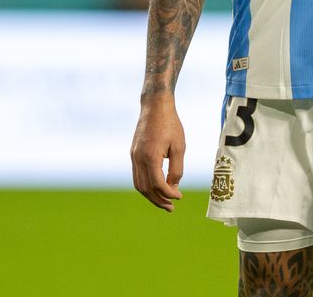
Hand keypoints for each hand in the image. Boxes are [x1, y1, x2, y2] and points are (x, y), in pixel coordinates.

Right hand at [130, 96, 185, 210]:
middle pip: (145, 189)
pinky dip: (146, 185)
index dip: (168, 194)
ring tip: (164, 202)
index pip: (157, 184)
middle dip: (158, 200)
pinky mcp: (133, 153)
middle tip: (171, 207)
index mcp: (151, 156)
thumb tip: (173, 187)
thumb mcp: (179, 146)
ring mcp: (133, 156)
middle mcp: (138, 158)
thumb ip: (177, 169)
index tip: (180, 197)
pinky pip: (137, 175)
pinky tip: (157, 187)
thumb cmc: (171, 124)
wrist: (155, 105)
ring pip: (138, 184)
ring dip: (150, 195)